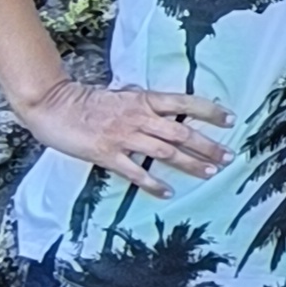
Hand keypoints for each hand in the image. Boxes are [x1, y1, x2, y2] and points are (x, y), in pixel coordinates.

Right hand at [18, 78, 229, 196]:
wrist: (54, 106)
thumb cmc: (88, 100)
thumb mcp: (121, 95)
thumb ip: (144, 102)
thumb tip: (166, 107)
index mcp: (144, 100)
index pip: (184, 103)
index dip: (209, 111)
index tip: (231, 120)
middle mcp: (138, 117)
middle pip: (182, 132)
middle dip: (208, 145)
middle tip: (228, 157)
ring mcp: (123, 136)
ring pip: (165, 152)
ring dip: (190, 164)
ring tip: (210, 174)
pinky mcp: (107, 154)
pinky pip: (135, 172)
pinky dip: (153, 183)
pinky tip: (168, 192)